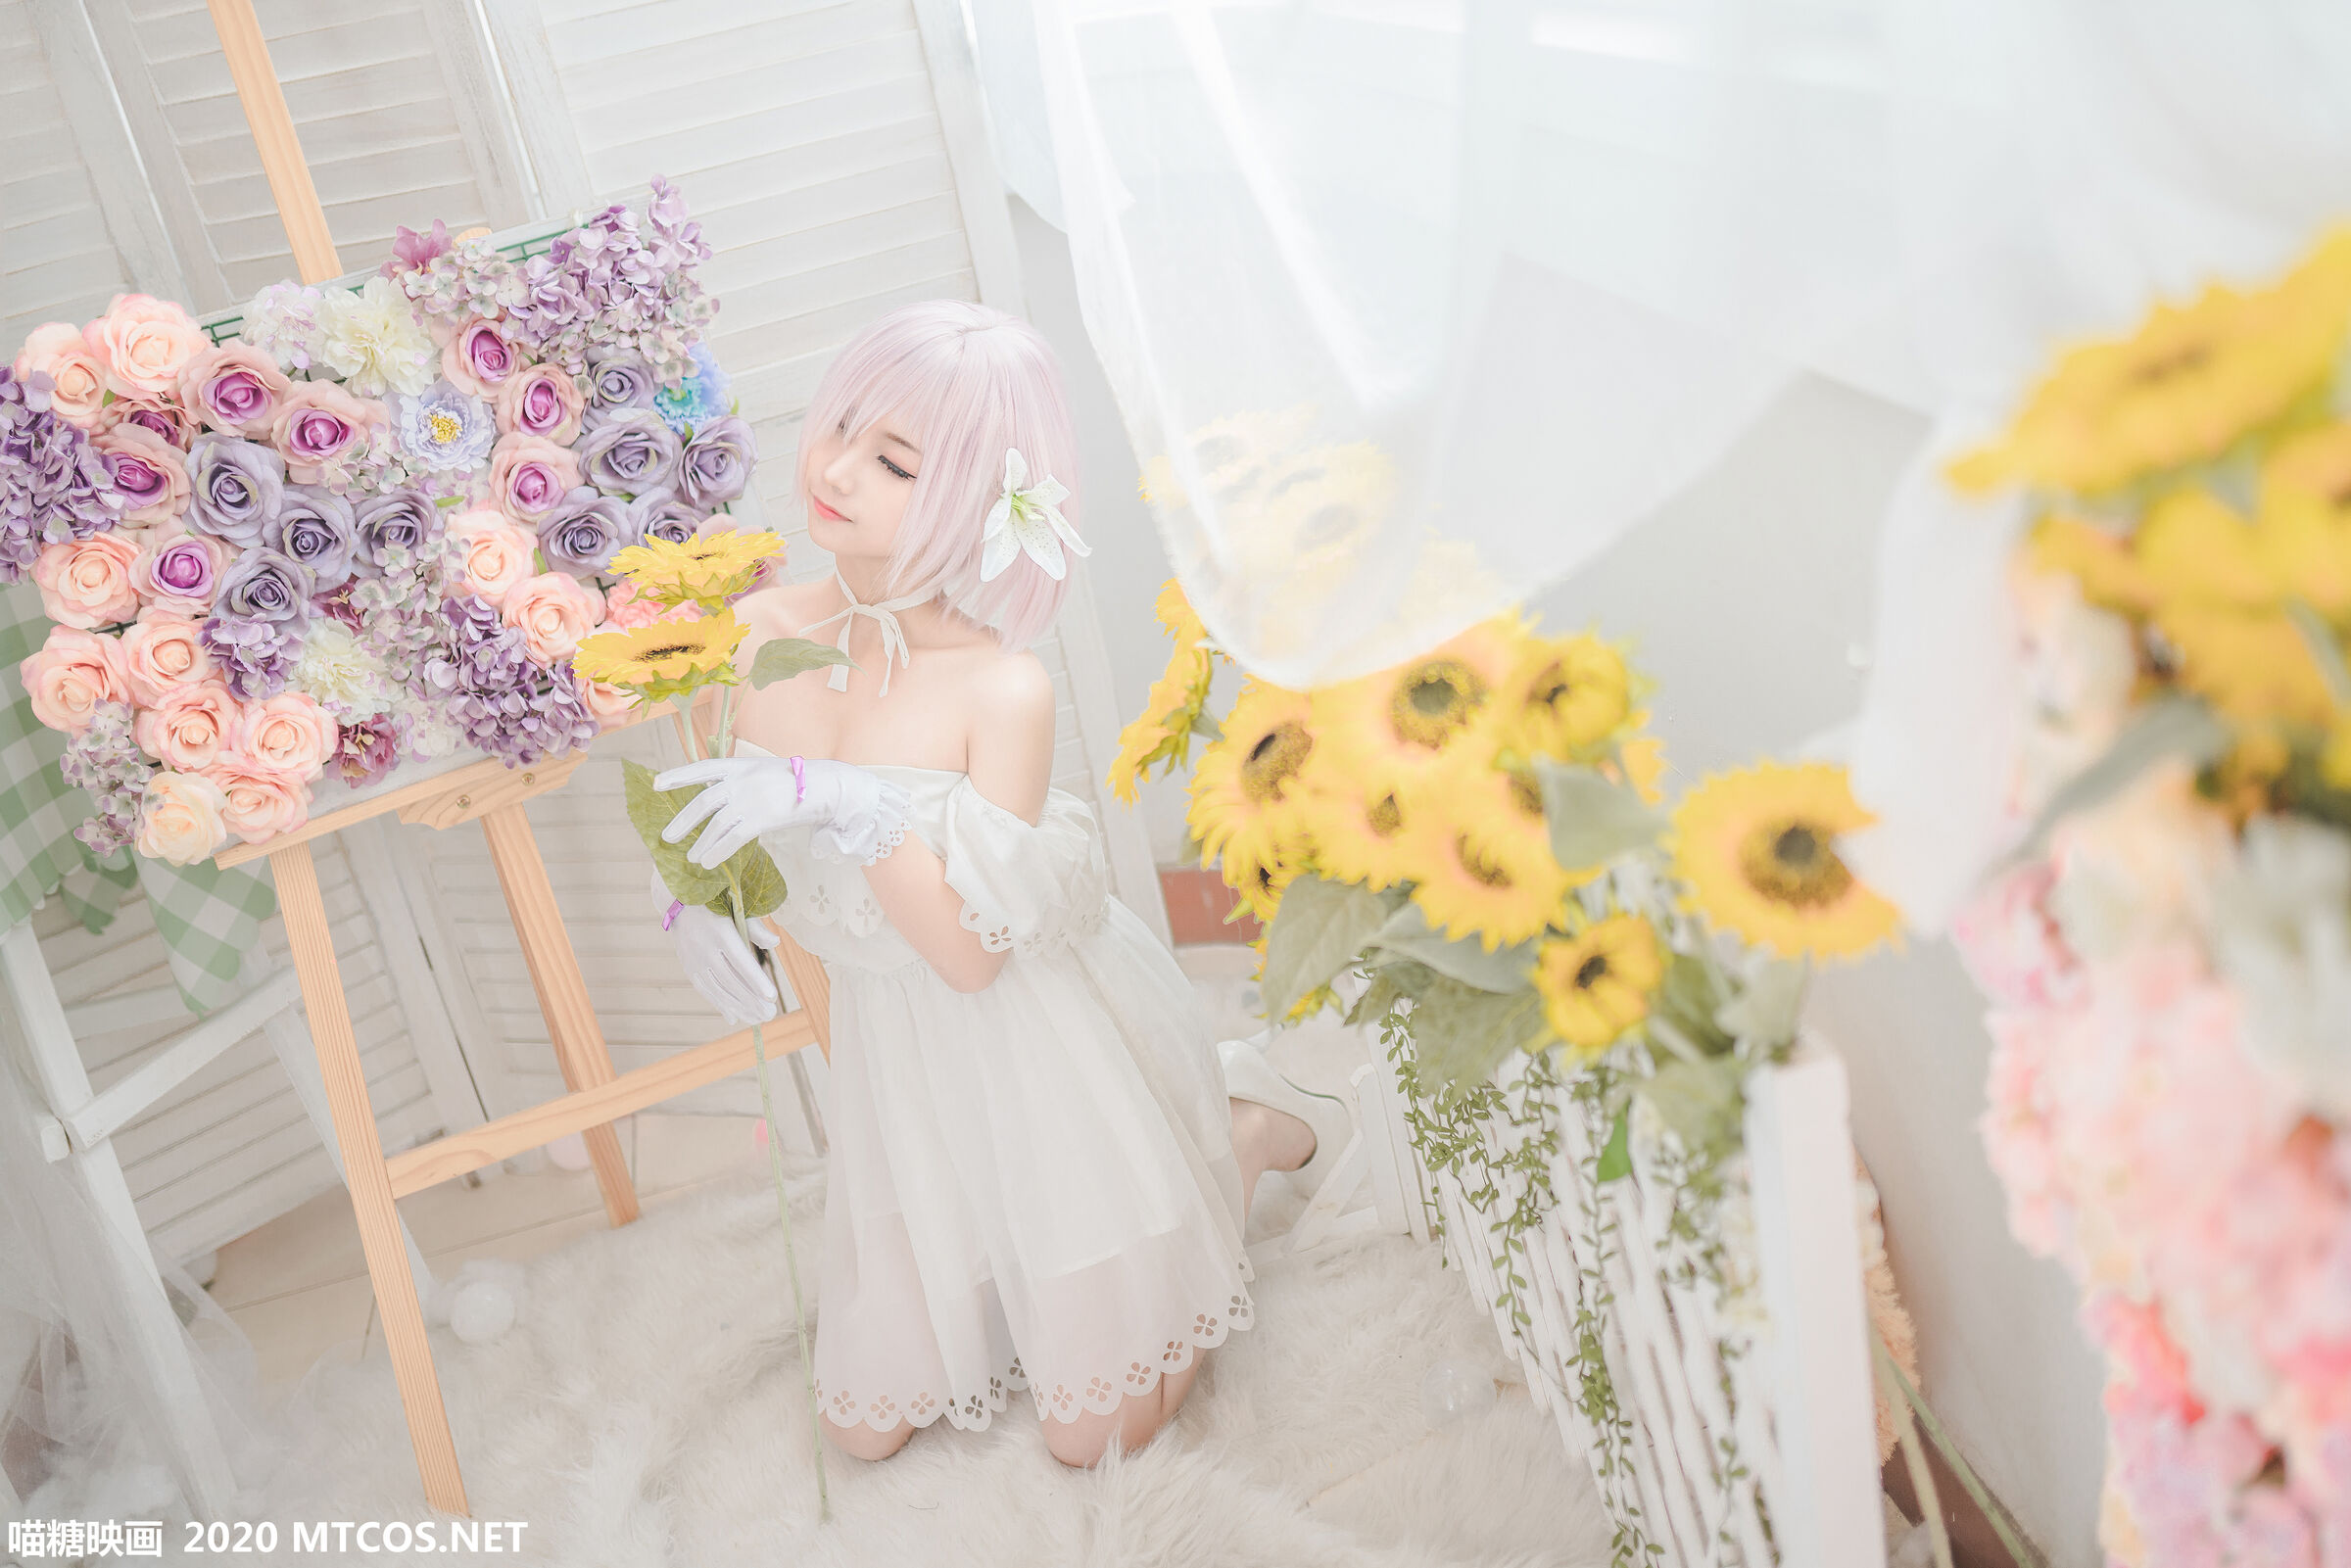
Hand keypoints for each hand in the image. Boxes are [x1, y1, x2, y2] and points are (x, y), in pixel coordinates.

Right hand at [651, 867, 779, 1024]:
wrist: (678, 900)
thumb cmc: (717, 901)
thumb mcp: (737, 907)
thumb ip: (756, 927)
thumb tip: (776, 943)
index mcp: (720, 932)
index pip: (741, 962)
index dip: (756, 980)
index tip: (772, 996)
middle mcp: (705, 949)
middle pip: (731, 981)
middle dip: (752, 1000)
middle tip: (771, 1015)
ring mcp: (694, 960)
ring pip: (718, 989)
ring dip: (739, 1007)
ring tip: (759, 1019)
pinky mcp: (688, 966)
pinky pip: (705, 990)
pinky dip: (720, 1004)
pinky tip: (734, 1018)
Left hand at [656, 754, 906, 867]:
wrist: (823, 787)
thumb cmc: (793, 782)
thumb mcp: (760, 772)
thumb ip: (735, 781)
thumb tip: (710, 794)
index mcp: (738, 765)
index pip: (701, 769)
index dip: (678, 776)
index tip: (657, 784)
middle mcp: (740, 781)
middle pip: (702, 802)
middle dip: (682, 821)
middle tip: (666, 837)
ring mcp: (750, 800)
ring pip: (715, 825)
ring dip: (700, 844)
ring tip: (691, 858)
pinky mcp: (761, 819)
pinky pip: (732, 839)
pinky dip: (717, 852)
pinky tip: (707, 862)